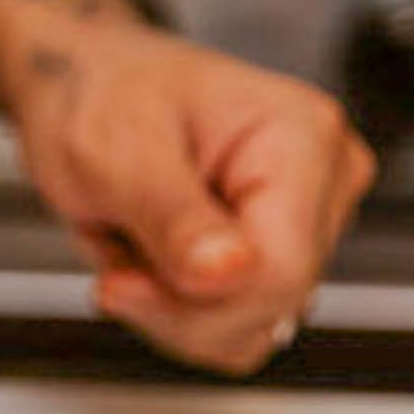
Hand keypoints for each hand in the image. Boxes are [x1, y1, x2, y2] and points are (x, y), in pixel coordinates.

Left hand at [6, 24, 375, 375]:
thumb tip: (230, 271)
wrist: (89, 85)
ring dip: (167, 305)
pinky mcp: (279, 252)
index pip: (281, 274)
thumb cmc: (103, 95)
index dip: (191, 304)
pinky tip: (148, 257)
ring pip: (248, 328)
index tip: (116, 284)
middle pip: (266, 307)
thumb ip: (174, 217)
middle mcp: (325, 181)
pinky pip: (233, 325)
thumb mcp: (116, 151)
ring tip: (133, 239)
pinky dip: (174, 308)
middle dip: (171, 301)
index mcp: (302, 140)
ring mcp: (309, 221)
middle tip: (116, 246)